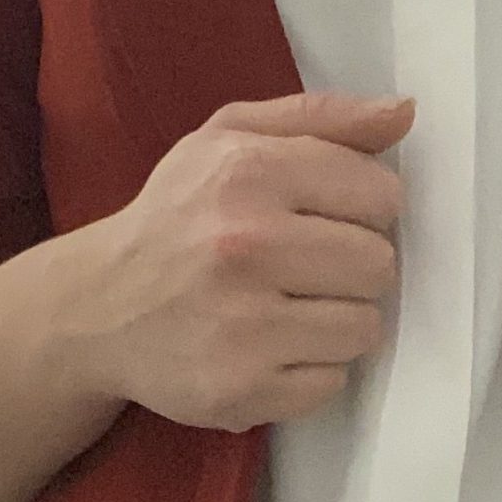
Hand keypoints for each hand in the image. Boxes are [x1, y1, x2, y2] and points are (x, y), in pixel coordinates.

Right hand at [85, 89, 413, 432]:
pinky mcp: (241, 389)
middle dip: (353, 267)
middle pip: (379, 265)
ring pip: (364, 328)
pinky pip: (332, 383)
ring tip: (289, 308)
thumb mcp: (229, 138)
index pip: (380, 194)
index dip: (363, 208)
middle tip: (306, 267)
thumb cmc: (177, 216)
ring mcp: (243, 325)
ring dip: (337, 321)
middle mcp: (244, 246)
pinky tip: (269, 348)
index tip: (327, 217)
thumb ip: (321, 118)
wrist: (96, 309)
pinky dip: (310, 370)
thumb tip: (405, 112)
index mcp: (247, 172)